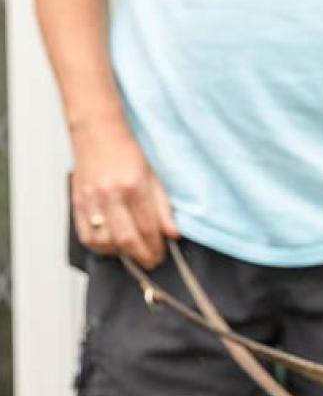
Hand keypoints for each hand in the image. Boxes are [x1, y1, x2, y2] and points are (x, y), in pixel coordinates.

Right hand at [71, 121, 178, 267]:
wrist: (97, 134)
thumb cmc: (126, 153)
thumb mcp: (154, 176)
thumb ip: (164, 208)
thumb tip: (173, 234)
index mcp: (133, 187)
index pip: (148, 228)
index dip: (156, 247)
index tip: (162, 254)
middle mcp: (111, 195)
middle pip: (126, 239)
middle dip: (142, 256)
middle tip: (151, 261)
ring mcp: (91, 200)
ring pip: (104, 242)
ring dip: (120, 254)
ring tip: (133, 253)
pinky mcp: (77, 202)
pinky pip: (86, 235)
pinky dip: (100, 247)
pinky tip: (112, 247)